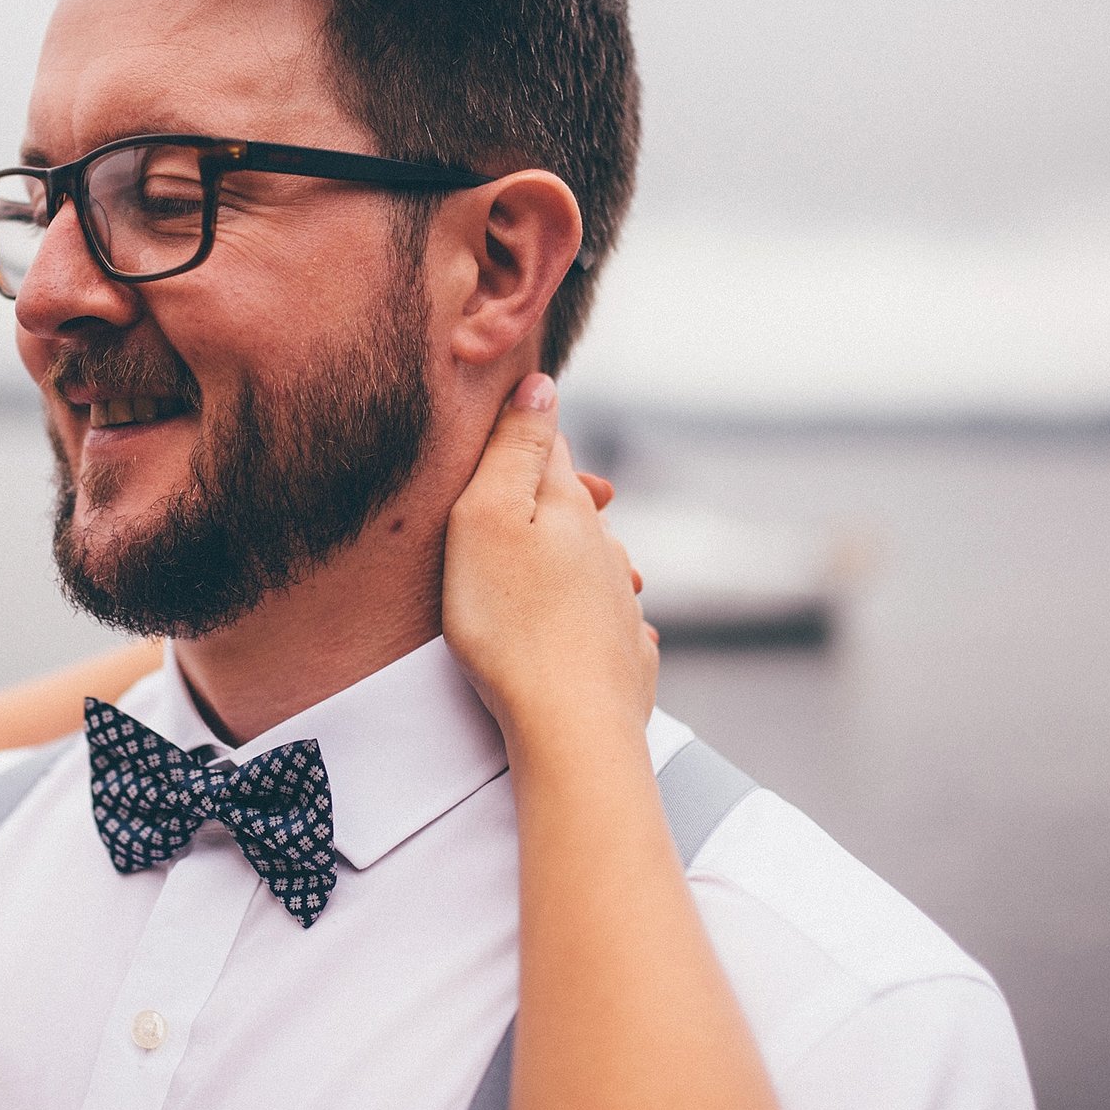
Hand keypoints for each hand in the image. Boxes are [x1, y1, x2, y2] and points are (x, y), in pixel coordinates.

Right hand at [443, 373, 658, 758]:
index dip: (523, 434)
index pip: (549, 448)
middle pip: (574, 507)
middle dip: (545, 500)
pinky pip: (607, 622)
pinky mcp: (622, 654)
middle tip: (505, 504)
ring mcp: (618, 602)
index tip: (500, 431)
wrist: (569, 725)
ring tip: (537, 569)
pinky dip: (590, 617)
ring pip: (594, 562)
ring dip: (570, 558)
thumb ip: (514, 450)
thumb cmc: (510, 623)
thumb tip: (541, 384)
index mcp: (568, 507)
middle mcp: (603, 548)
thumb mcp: (487, 520)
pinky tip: (583, 631)